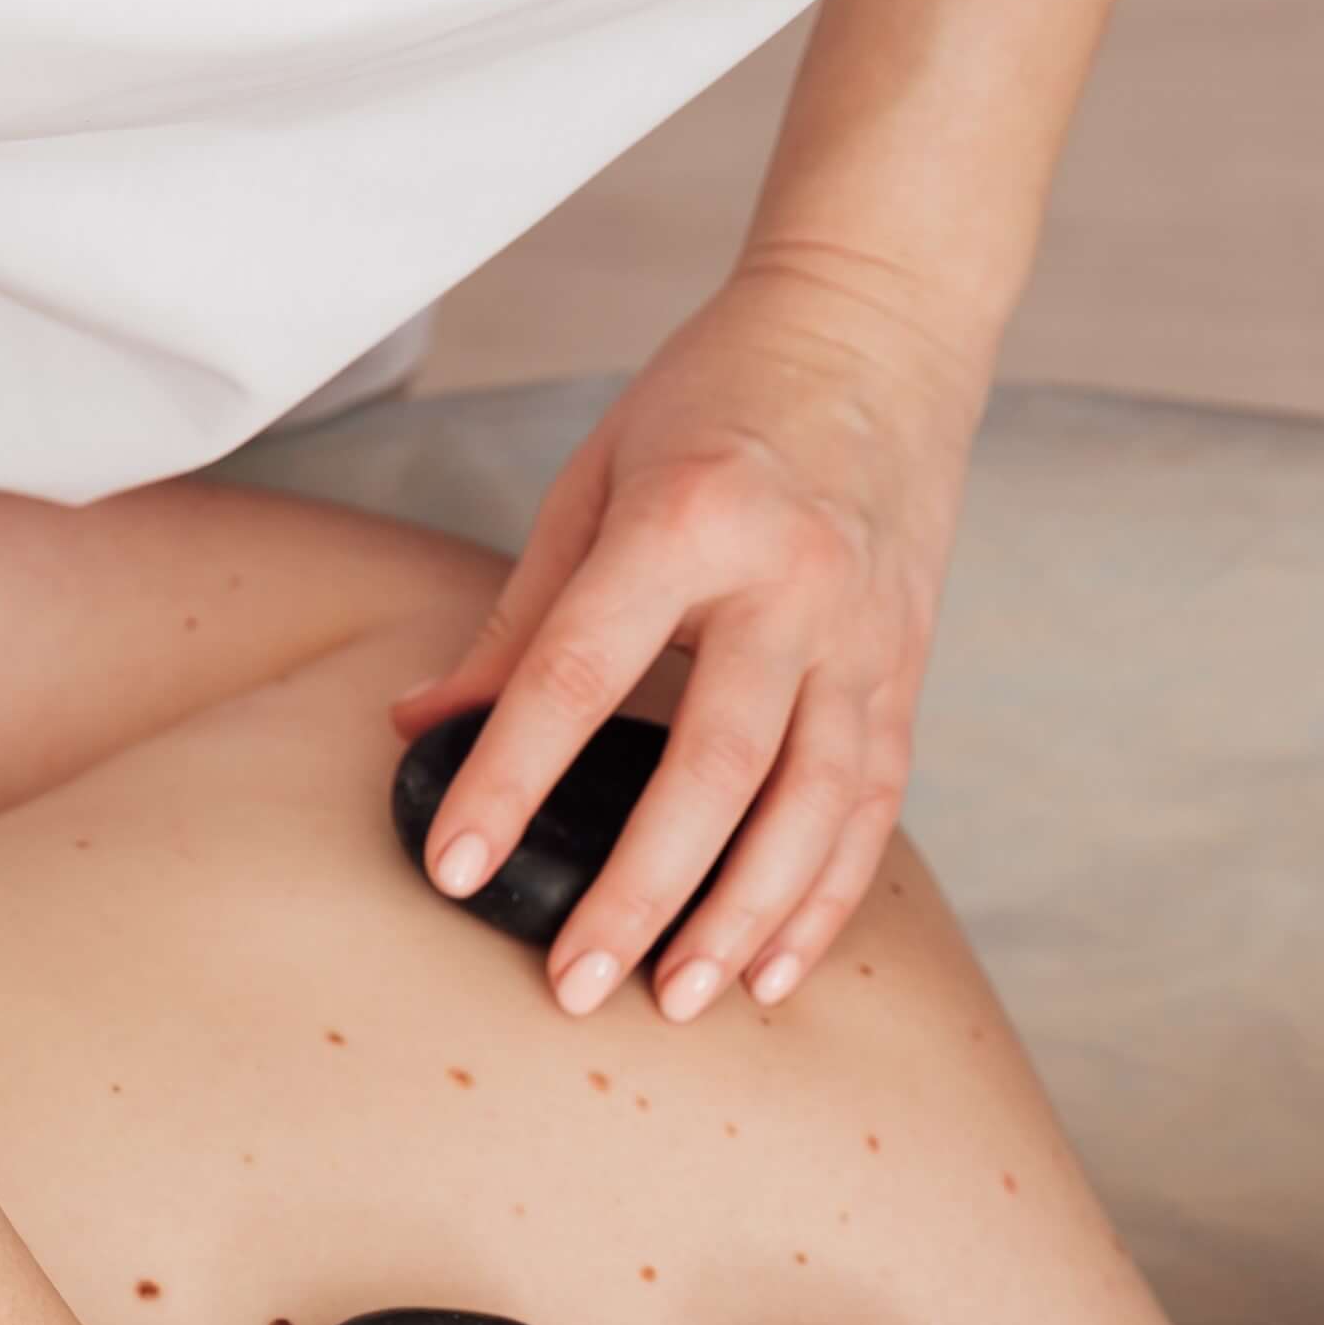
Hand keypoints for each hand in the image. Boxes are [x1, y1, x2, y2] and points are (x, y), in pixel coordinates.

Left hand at [388, 253, 981, 1023]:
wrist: (879, 323)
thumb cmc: (712, 400)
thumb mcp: (594, 477)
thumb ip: (516, 617)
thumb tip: (415, 731)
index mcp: (689, 519)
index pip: (582, 672)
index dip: (510, 778)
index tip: (454, 868)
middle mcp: (789, 582)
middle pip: (714, 767)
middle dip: (640, 890)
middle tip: (575, 985)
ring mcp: (865, 633)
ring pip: (811, 807)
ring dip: (744, 920)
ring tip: (676, 1001)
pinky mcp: (908, 668)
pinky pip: (871, 807)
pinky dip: (824, 899)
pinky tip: (773, 974)